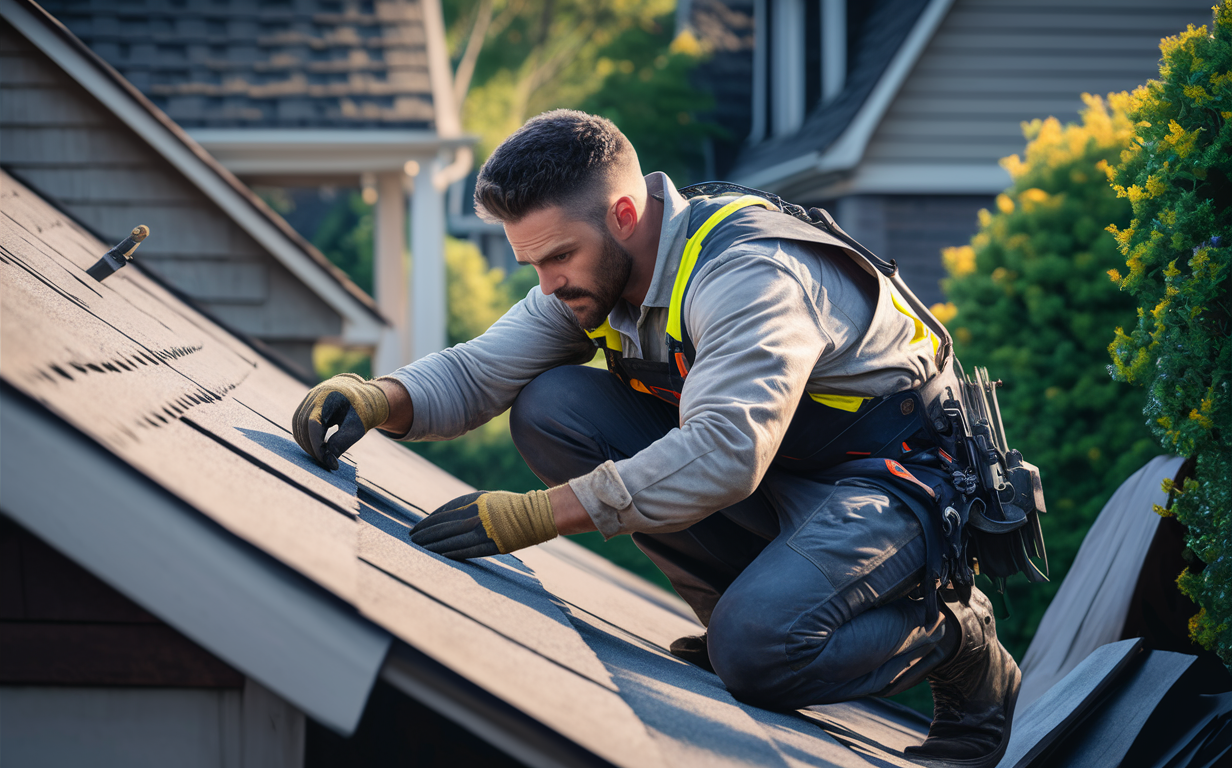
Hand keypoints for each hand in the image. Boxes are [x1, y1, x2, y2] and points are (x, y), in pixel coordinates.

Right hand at [292, 373, 389, 469]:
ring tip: (322, 456)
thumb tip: (327, 460)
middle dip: (312, 447)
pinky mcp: (306, 405)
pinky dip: (305, 437)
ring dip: (306, 444)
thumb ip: (342, 442)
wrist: (364, 396)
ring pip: (298, 425)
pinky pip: (299, 423)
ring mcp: (309, 399)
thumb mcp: (357, 427)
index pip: (313, 424)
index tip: (328, 462)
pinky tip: (318, 448)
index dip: (317, 445)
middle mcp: (315, 395)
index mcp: (329, 396)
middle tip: (325, 462)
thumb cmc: (362, 412)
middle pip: (303, 425)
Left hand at [410, 489, 557, 559]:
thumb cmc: (509, 507)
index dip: (427, 522)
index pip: (442, 513)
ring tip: (420, 549)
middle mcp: (475, 515)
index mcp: (473, 501)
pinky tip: (438, 556)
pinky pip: (465, 551)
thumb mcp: (485, 500)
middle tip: (411, 540)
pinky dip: (449, 553)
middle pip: (443, 527)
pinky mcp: (490, 545)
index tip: (416, 528)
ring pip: (450, 540)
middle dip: (425, 534)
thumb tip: (444, 517)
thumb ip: (465, 507)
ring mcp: (482, 530)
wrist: (534, 515)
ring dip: (433, 545)